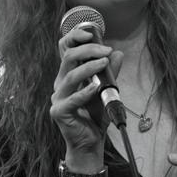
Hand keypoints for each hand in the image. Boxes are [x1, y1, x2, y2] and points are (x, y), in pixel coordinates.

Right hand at [50, 23, 123, 161]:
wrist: (90, 143)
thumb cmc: (95, 116)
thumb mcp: (106, 91)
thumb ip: (110, 73)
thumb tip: (118, 54)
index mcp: (67, 75)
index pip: (65, 49)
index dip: (74, 37)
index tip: (90, 33)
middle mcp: (60, 83)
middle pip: (68, 58)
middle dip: (87, 49)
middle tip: (105, 49)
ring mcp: (57, 98)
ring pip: (69, 76)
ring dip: (88, 67)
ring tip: (104, 62)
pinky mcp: (59, 112)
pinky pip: (72, 99)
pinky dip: (84, 91)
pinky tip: (95, 87)